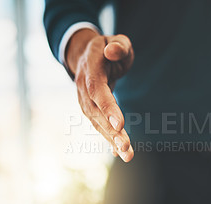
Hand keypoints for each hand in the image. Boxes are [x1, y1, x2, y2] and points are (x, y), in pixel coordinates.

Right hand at [66, 29, 134, 161]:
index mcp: (90, 67)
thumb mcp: (116, 40)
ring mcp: (84, 99)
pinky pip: (98, 125)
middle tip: (126, 148)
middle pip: (95, 112)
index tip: (120, 124)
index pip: (96, 89)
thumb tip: (112, 51)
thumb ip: (118, 46)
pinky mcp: (89, 109)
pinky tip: (118, 153)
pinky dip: (108, 139)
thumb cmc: (108, 48)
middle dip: (110, 131)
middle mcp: (83, 86)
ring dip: (111, 140)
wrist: (87, 55)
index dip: (107, 107)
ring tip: (127, 155)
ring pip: (96, 122)